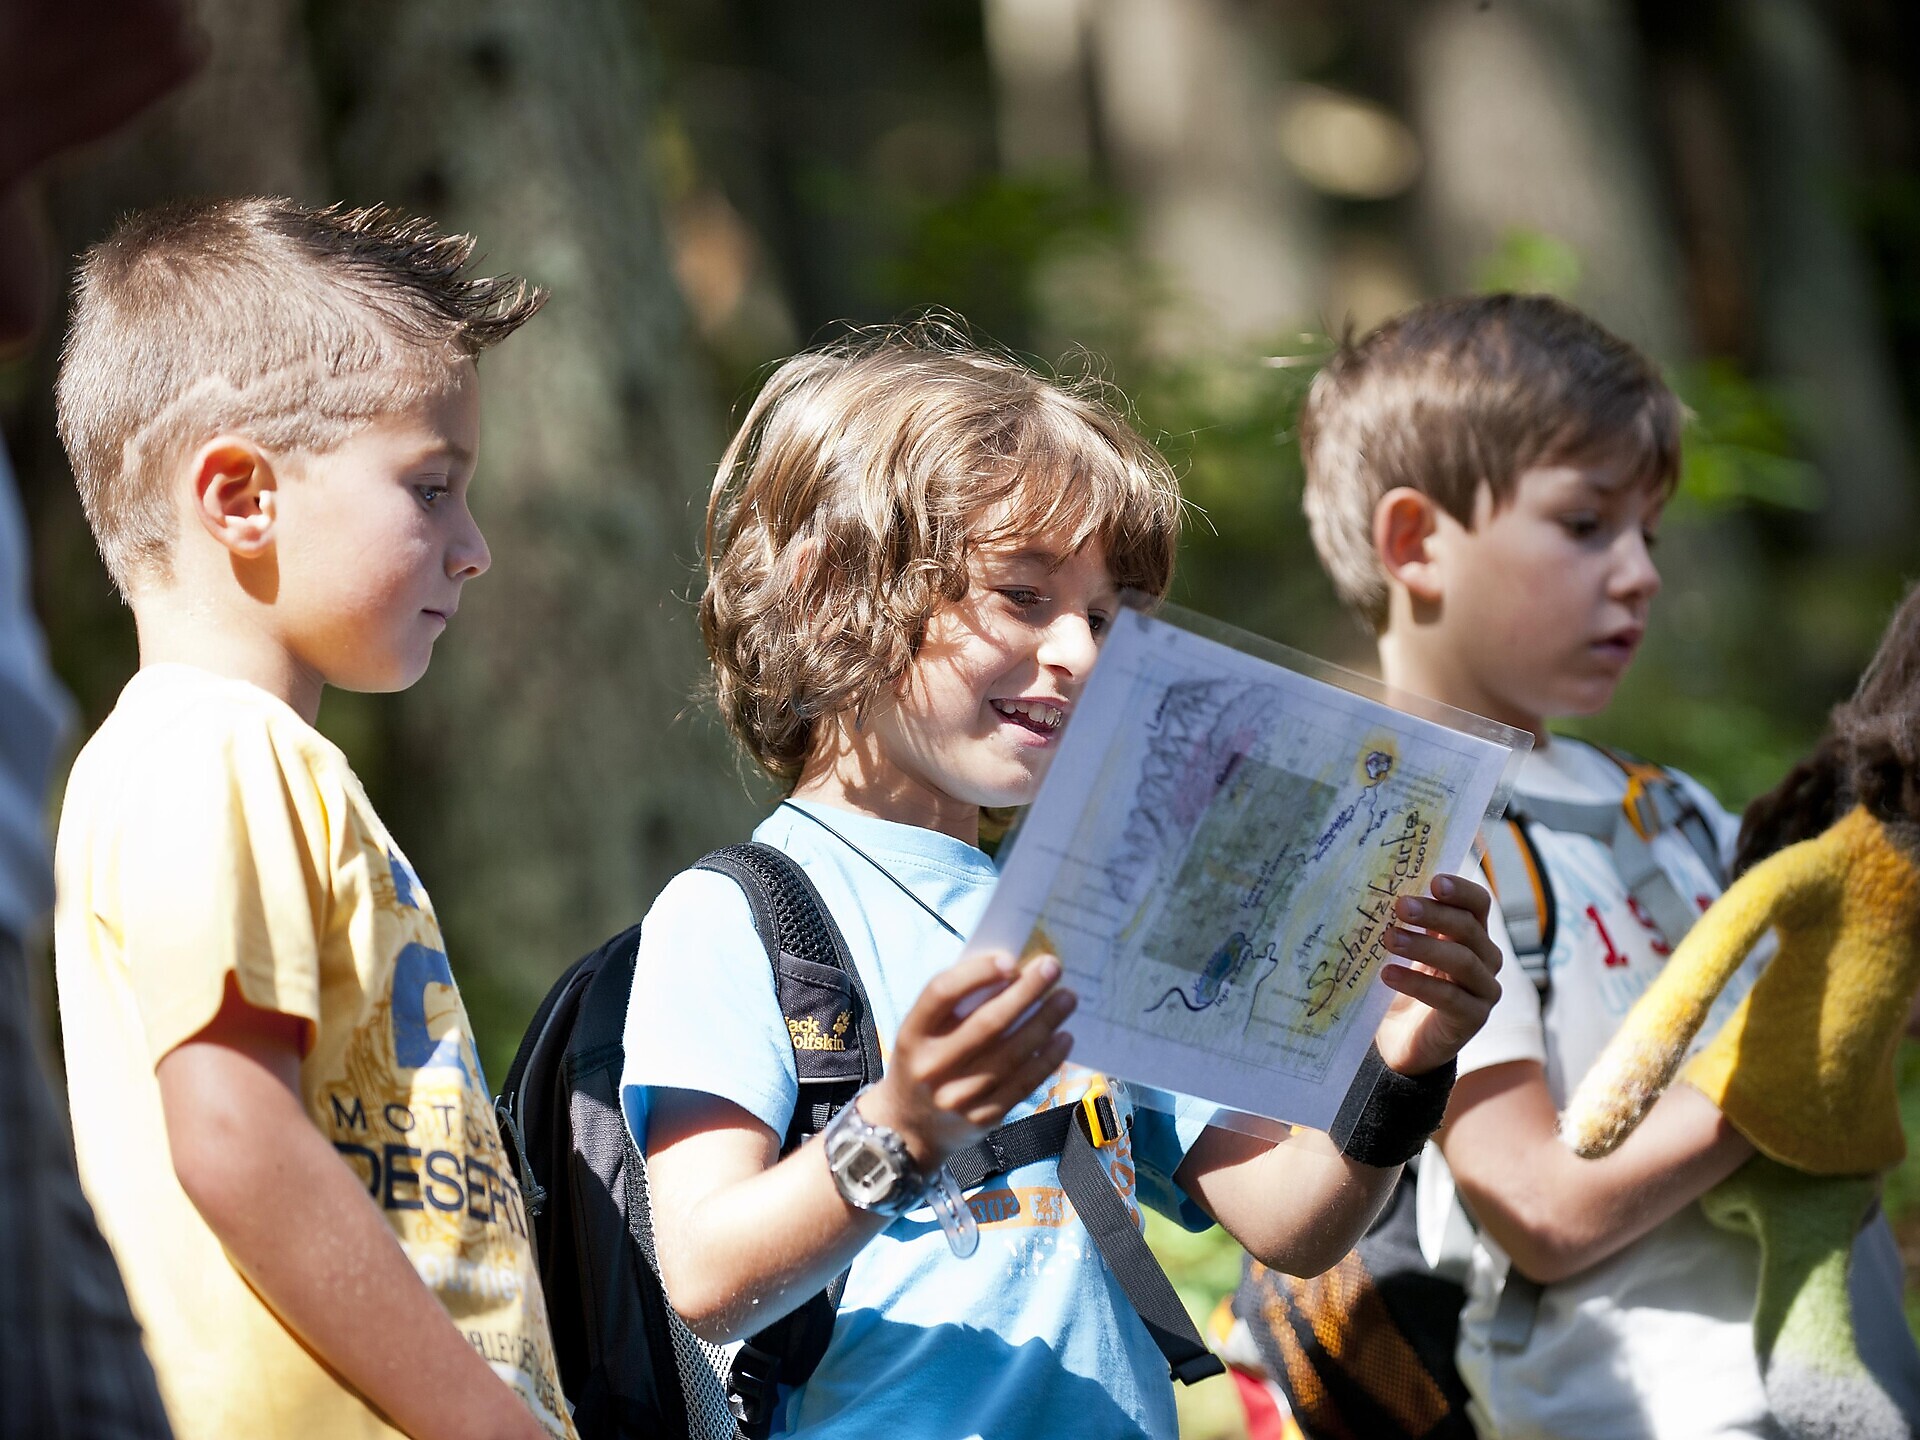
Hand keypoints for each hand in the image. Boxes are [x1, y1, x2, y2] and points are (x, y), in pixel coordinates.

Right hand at [860, 949, 1075, 1169]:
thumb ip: (954, 1006)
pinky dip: (1048, 1058)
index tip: (1010, 959)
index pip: (942, 994)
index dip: (977, 973)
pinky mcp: (983, 1118)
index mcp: (912, 1035)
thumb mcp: (922, 1033)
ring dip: (1045, 1021)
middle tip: (1052, 967)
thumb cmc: (924, 1062)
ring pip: (1012, 1054)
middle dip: (1026, 991)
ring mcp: (958, 1096)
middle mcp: (932, 1066)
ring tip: (1067, 998)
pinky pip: (1023, 1083)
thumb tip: (1010, 972)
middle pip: (987, 1023)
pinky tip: (1063, 1037)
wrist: (909, 1128)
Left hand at [1371, 873, 1501, 1076]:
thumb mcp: (1404, 948)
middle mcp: (1485, 959)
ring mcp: (1484, 990)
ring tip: (1390, 938)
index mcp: (1470, 934)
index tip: (1433, 881)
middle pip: (1469, 928)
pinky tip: (1388, 975)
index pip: (1477, 904)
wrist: (1402, 1041)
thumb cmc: (1402, 984)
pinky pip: (1450, 998)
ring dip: (1424, 946)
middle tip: (1400, 906)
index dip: (1460, 890)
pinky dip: (1417, 984)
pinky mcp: (1473, 1019)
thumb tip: (1374, 888)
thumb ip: (1403, 922)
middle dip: (1434, 914)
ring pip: (1463, 961)